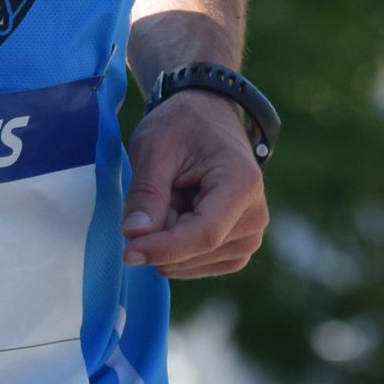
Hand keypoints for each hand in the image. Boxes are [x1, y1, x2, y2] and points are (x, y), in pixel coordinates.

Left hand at [120, 88, 268, 277]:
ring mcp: (251, 234)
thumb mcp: (154, 148)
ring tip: (172, 198)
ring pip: (195, 262)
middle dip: (161, 237)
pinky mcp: (239, 246)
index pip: (204, 234)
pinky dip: (178, 250)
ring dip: (169, 241)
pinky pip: (200, 265)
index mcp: (242, 183)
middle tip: (156, 195)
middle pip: (197, 250)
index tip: (127, 253)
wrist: (207, 118)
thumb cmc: (182, 126)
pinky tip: (175, 217)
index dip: (164, 249)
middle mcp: (256, 214)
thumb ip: (146, 193)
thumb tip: (134, 236)